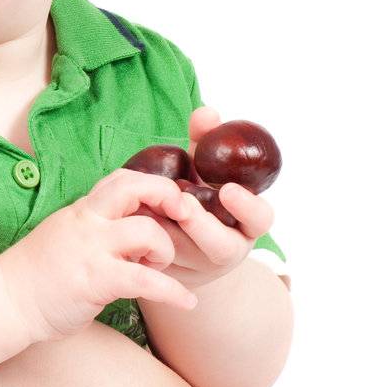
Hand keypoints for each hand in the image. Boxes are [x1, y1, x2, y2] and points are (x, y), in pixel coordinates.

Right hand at [0, 168, 198, 342]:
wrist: (6, 299)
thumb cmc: (38, 272)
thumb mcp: (66, 235)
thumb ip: (96, 227)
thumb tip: (135, 229)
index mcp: (81, 211)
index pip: (120, 179)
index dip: (152, 184)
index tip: (168, 203)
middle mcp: (86, 222)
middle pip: (134, 188)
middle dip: (167, 196)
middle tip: (183, 216)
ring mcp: (90, 249)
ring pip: (147, 232)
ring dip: (166, 251)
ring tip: (160, 268)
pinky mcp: (95, 280)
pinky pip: (145, 281)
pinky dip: (173, 292)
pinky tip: (187, 302)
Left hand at [144, 106, 275, 291]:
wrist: (180, 240)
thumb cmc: (198, 194)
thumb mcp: (204, 169)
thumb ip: (206, 142)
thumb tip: (206, 112)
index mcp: (245, 222)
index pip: (260, 219)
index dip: (248, 206)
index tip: (228, 190)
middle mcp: (227, 248)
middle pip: (219, 244)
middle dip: (199, 223)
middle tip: (180, 202)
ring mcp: (197, 265)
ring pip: (182, 253)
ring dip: (163, 229)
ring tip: (145, 204)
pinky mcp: (167, 274)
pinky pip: (153, 259)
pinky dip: (140, 237)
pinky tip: (126, 216)